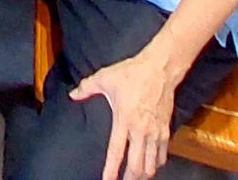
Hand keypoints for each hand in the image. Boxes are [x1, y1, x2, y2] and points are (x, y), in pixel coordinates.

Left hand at [70, 52, 178, 179]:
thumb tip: (72, 94)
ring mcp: (155, 132)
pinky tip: (151, 166)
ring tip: (136, 178)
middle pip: (138, 165)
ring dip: (144, 174)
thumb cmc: (131, 73)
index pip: (117, 152)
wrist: (159, 69)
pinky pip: (163, 154)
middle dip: (130, 178)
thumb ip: (86, 88)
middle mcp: (141, 130)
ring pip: (152, 164)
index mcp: (124, 120)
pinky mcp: (166, 129)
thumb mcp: (104, 78)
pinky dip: (156, 163)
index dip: (112, 170)